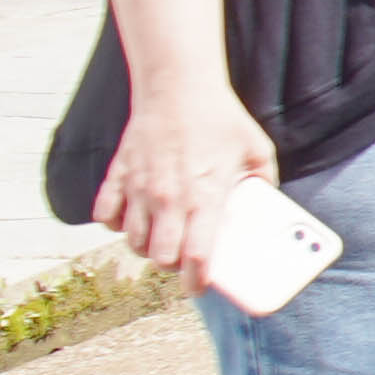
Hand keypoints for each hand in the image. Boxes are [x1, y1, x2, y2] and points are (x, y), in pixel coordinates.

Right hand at [94, 79, 277, 276]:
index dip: (198, 280)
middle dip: (172, 266)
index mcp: (205, 197)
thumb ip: (265, 183)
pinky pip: (105, 216)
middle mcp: (168, 199)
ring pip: (132, 241)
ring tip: (162, 239)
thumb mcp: (258, 151)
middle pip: (160, 257)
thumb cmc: (221, 119)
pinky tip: (134, 219)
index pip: (198, 256)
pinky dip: (116, 224)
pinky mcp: (117, 176)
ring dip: (146, 248)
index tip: (200, 288)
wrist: (178, 87)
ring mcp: (139, 188)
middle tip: (183, 258)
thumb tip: (268, 205)